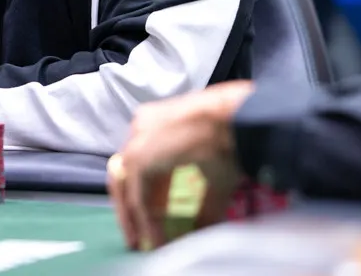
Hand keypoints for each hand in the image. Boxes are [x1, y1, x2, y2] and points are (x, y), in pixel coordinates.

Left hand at [107, 81, 255, 251]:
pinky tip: (156, 237)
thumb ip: (201, 199)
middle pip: (124, 174)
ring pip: (125, 187)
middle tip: (137, 236)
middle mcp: (141, 129)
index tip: (152, 219)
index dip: (144, 193)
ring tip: (142, 242)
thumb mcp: (213, 172)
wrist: (236, 119)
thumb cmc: (232, 139)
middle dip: (130, 207)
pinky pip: (137, 197)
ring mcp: (137, 142)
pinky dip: (145, 221)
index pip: (139, 163)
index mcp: (155, 124)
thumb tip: (200, 229)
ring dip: (132, 218)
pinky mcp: (139, 158)